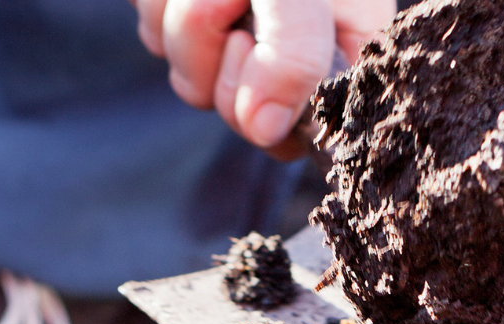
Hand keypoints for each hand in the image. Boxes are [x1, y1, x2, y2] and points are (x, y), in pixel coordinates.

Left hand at [136, 0, 392, 159]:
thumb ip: (294, 55)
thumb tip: (264, 131)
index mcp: (345, 45)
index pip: (317, 127)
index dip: (282, 108)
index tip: (260, 61)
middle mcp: (295, 54)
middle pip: (247, 117)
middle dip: (224, 61)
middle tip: (235, 17)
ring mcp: (235, 42)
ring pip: (195, 84)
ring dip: (184, 29)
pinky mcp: (185, 28)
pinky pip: (158, 41)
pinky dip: (158, 7)